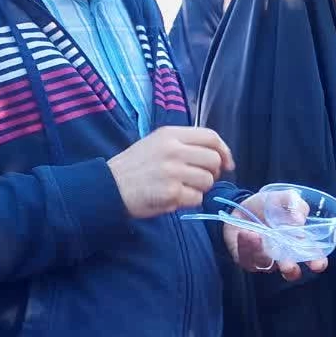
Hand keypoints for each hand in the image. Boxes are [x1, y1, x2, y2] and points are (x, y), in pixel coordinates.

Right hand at [107, 126, 234, 218]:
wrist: (108, 187)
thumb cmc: (135, 167)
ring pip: (208, 181)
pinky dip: (189, 201)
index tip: (227, 164)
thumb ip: (184, 145)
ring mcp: (173, 172)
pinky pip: (197, 199)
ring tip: (180, 188)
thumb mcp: (157, 144)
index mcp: (170, 134)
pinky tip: (172, 198)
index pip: (211, 137)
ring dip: (199, 189)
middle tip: (197, 179)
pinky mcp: (171, 193)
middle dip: (212, 173)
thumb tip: (219, 156)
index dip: (225, 151)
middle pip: (214, 161)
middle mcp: (173, 150)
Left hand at [223, 189, 328, 281]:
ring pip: (266, 264)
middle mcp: (284, 256)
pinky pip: (247, 259)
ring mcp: (265, 260)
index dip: (317, 263)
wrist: (244, 206)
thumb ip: (296, 205)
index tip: (317, 264)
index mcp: (299, 243)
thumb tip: (298, 220)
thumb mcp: (285, 198)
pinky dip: (247, 246)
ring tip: (256, 234)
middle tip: (288, 265)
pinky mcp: (247, 260)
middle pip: (291, 270)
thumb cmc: (270, 205)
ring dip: (261, 252)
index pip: (313, 258)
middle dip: (290, 269)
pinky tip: (246, 233)